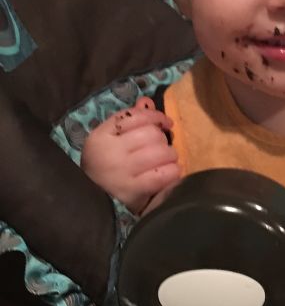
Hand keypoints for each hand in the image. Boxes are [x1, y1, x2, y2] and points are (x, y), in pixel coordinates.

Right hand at [81, 97, 179, 212]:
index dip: (156, 116)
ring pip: (160, 152)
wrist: (91, 204)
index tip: (166, 123)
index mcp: (100, 136)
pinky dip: (172, 171)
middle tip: (163, 147)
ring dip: (170, 155)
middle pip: (151, 134)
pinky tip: (170, 173)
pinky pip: (163, 174)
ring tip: (167, 160)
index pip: (135, 116)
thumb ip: (128, 120)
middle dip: (163, 139)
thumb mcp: (109, 141)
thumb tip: (147, 102)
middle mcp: (109, 152)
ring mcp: (121, 172)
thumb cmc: (104, 167)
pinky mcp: (133, 190)